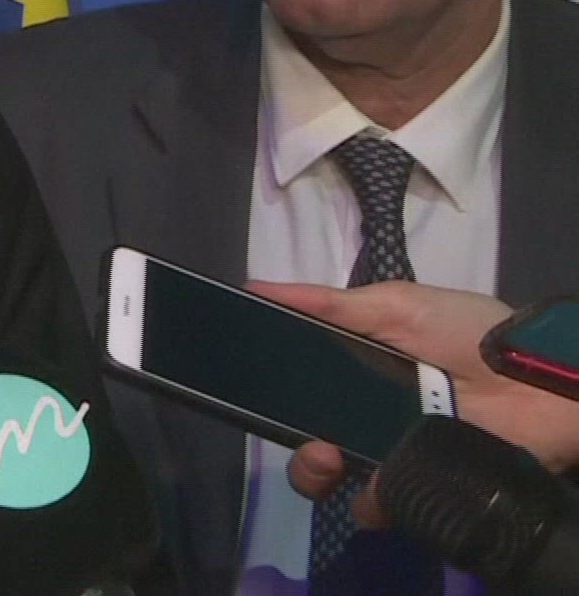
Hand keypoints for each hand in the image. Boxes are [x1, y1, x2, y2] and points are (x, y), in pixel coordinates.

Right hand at [252, 280, 578, 522]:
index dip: (271, 389)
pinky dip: (373, 500)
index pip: (298, 385)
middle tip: (312, 441)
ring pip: (331, 475)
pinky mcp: (419, 487)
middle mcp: (365, 413)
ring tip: (333, 459)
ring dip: (318, 472)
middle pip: (307, 437)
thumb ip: (327, 302)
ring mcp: (390, 452)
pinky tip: (379, 482)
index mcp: (356, 369)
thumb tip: (253, 286)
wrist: (539, 382)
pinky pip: (378, 504)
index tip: (250, 387)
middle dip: (296, 443)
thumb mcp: (395, 304)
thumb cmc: (468, 333)